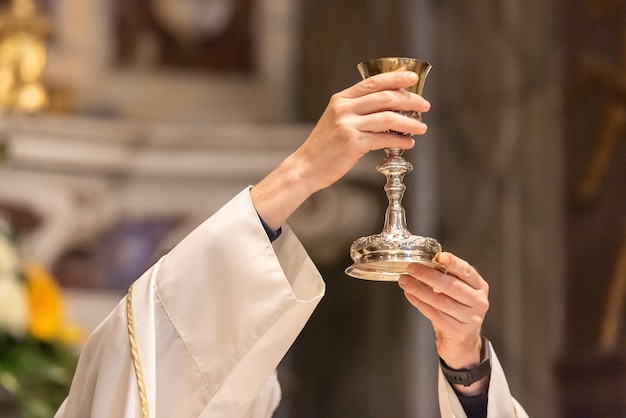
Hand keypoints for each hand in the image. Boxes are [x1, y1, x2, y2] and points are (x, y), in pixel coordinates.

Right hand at [252, 71, 430, 228]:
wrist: (306, 166)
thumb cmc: (325, 145)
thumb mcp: (336, 119)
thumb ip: (357, 109)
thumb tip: (388, 103)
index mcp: (341, 99)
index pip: (373, 82)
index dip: (395, 78)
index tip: (412, 78)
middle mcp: (344, 109)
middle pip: (385, 98)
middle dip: (409, 100)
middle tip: (424, 105)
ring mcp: (347, 125)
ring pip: (388, 118)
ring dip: (409, 123)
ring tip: (422, 127)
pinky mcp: (352, 143)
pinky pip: (383, 139)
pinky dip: (399, 141)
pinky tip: (408, 143)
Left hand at [398, 252, 489, 392]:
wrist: (463, 343)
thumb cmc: (457, 311)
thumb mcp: (459, 292)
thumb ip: (447, 277)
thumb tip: (423, 264)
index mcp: (479, 287)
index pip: (467, 271)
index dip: (453, 263)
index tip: (439, 256)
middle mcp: (478, 302)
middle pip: (452, 286)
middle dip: (429, 275)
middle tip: (412, 268)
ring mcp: (470, 318)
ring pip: (440, 300)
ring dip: (419, 289)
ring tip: (405, 281)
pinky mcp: (457, 331)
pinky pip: (434, 314)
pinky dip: (419, 303)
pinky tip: (410, 295)